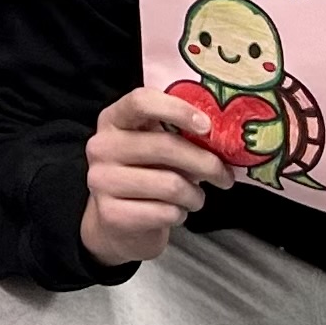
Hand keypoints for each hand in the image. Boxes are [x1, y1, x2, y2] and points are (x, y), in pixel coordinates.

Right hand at [78, 85, 231, 266]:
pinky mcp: (111, 214)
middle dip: (206, 163)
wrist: (118, 223)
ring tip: (194, 198)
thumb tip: (222, 140)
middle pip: (165, 145)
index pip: (141, 101)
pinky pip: (165, 212)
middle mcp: (101, 146)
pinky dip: (180, 215)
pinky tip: (174, 212)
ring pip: (171, 184)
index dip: (177, 109)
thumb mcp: (155, 148)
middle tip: (225, 176)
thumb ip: (178, 136)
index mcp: (113, 120)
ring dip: (195, 195)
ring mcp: (102, 181)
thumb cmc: (145, 176)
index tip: (207, 126)